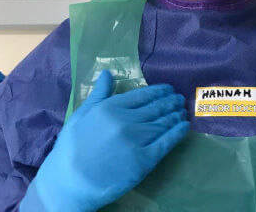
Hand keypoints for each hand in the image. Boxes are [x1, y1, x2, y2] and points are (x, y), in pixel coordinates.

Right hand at [21, 71, 189, 211]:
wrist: (71, 183)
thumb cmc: (71, 149)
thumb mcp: (80, 115)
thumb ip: (98, 95)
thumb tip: (108, 73)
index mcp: (110, 108)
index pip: (142, 95)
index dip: (159, 91)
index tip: (168, 89)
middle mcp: (126, 121)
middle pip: (156, 108)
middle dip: (171, 102)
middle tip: (179, 100)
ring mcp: (136, 141)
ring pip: (164, 123)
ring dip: (176, 116)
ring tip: (182, 112)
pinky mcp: (144, 160)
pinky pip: (166, 143)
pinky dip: (178, 133)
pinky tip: (184, 127)